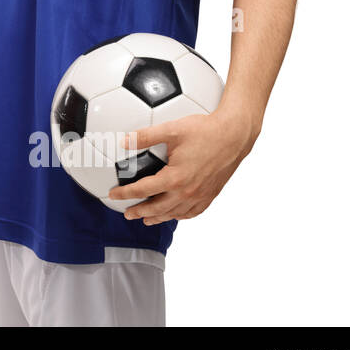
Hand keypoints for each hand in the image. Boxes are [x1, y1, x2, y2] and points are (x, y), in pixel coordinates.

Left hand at [108, 102, 259, 224]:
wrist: (234, 135)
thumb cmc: (205, 131)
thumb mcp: (171, 129)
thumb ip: (145, 136)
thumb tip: (125, 140)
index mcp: (175, 178)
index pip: (143, 190)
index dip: (126, 194)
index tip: (114, 195)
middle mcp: (187, 192)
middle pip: (158, 208)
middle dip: (140, 212)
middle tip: (128, 214)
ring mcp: (201, 195)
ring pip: (175, 213)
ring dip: (159, 217)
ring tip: (148, 220)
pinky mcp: (211, 194)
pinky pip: (193, 212)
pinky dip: (181, 215)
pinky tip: (175, 214)